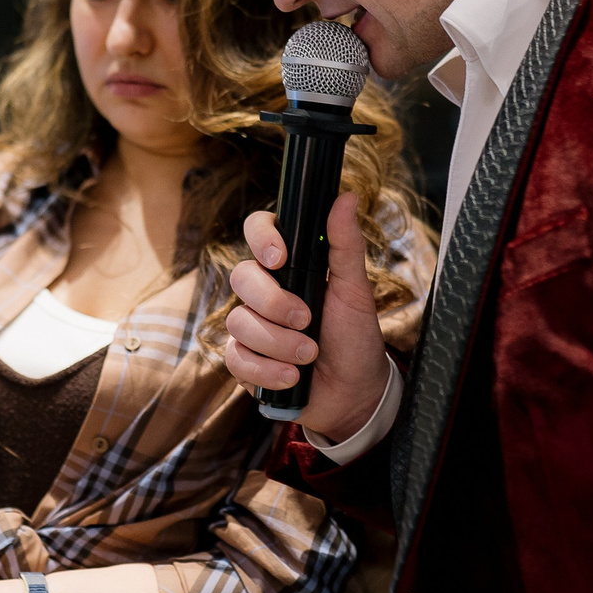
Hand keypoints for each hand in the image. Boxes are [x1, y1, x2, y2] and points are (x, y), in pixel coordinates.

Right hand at [225, 191, 390, 441]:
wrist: (354, 394)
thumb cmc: (355, 338)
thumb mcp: (356, 291)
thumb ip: (346, 245)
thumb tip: (346, 197)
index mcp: (289, 267)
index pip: (258, 231)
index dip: (261, 238)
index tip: (280, 257)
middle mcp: (264, 292)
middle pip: (241, 277)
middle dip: (274, 302)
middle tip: (306, 319)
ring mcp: (251, 326)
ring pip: (239, 321)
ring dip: (278, 343)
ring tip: (309, 356)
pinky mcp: (244, 361)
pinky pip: (236, 358)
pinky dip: (266, 369)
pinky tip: (291, 378)